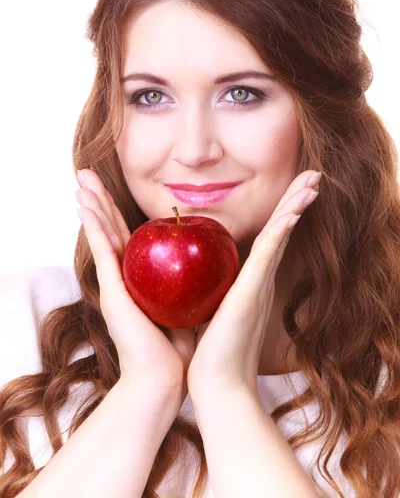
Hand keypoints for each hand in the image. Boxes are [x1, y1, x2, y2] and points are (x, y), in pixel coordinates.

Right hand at [75, 168, 196, 401]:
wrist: (165, 376)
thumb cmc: (179, 344)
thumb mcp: (185, 302)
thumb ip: (190, 280)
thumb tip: (209, 261)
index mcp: (137, 278)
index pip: (128, 235)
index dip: (119, 210)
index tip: (113, 187)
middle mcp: (122, 277)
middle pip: (110, 228)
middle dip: (99, 199)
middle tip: (86, 172)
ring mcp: (114, 284)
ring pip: (101, 234)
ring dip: (91, 205)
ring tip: (81, 179)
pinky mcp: (112, 292)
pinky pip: (103, 252)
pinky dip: (94, 228)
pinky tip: (86, 207)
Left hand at [186, 169, 320, 399]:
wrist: (217, 386)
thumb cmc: (209, 352)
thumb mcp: (209, 310)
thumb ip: (211, 290)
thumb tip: (198, 278)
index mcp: (251, 282)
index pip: (269, 238)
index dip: (282, 212)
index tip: (294, 190)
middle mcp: (261, 280)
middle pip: (281, 230)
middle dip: (297, 200)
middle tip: (313, 175)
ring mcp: (260, 285)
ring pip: (280, 236)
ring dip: (295, 206)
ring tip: (312, 180)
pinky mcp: (253, 293)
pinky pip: (268, 255)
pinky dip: (281, 231)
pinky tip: (292, 211)